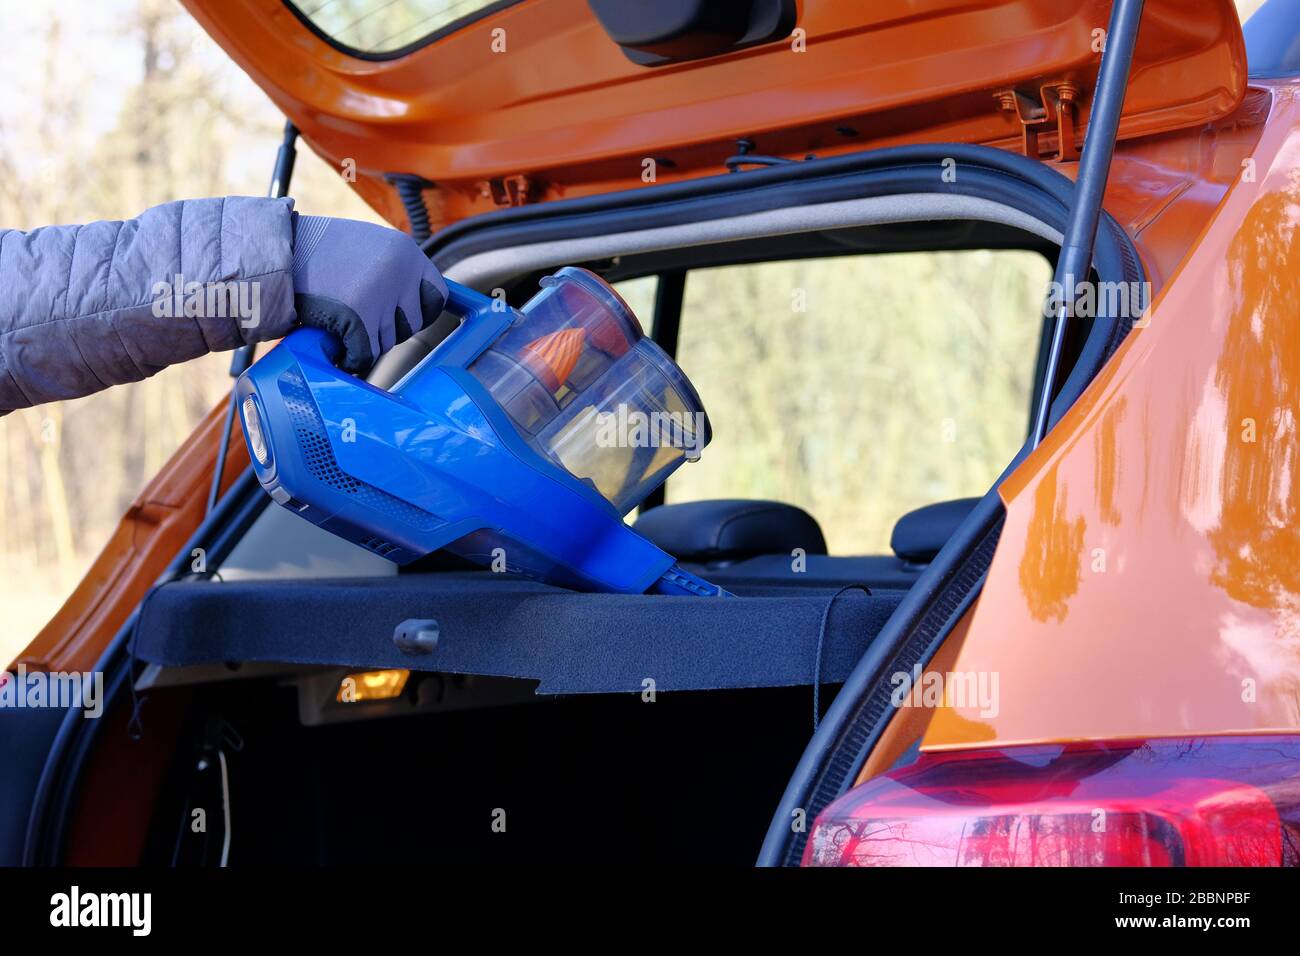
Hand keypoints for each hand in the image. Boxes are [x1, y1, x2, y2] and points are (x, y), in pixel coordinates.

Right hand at [291, 215, 447, 373]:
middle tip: (363, 322)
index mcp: (407, 252)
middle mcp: (400, 272)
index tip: (402, 318)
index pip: (437, 296)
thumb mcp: (369, 246)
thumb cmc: (318, 250)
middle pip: (411, 325)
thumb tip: (416, 304)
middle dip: (389, 330)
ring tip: (343, 325)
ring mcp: (380, 295)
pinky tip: (338, 348)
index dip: (419, 312)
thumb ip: (395, 269)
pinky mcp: (358, 317)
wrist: (278, 251)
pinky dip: (351, 358)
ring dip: (366, 342)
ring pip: (387, 343)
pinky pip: (365, 355)